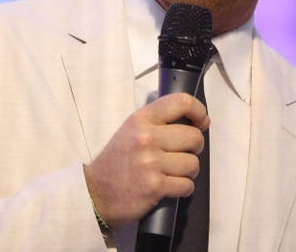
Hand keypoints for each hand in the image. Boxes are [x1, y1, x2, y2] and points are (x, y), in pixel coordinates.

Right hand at [83, 92, 208, 227]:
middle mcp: (147, 137)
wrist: (95, 193)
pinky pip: (186, 185)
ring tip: (174, 172)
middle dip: (195, 148)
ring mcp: (151, 162)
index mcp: (142, 119)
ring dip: (188, 171)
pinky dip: (183, 188)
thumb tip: (198, 121)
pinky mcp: (155, 186)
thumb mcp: (132, 129)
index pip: (181, 102)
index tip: (201, 122)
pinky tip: (171, 186)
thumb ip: (160, 121)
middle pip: (194, 136)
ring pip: (192, 163)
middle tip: (184, 153)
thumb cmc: (117, 161)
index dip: (199, 111)